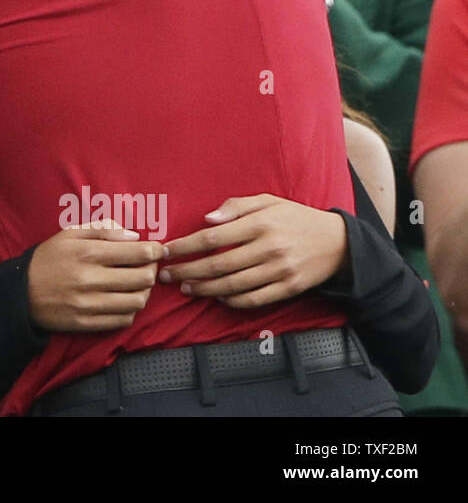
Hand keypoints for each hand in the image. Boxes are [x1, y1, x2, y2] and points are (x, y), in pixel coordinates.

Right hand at [26, 221, 164, 330]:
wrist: (21, 292)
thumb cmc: (49, 258)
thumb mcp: (69, 234)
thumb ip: (102, 229)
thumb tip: (134, 236)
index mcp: (87, 253)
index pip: (137, 253)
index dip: (156, 250)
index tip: (158, 249)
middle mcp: (90, 279)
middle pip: (143, 278)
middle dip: (152, 270)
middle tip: (148, 266)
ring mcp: (89, 304)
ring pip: (137, 301)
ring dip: (144, 292)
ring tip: (137, 284)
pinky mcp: (87, 323)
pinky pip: (123, 320)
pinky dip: (131, 309)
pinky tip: (123, 299)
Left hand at [159, 194, 346, 308]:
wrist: (338, 242)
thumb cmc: (295, 217)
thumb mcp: (268, 201)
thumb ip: (236, 206)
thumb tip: (206, 219)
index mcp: (260, 223)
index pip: (212, 237)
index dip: (185, 246)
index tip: (165, 252)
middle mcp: (268, 248)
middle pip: (218, 264)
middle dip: (187, 271)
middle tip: (167, 275)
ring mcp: (279, 270)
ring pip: (233, 285)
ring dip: (204, 289)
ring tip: (186, 288)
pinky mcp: (289, 288)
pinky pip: (254, 299)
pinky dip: (232, 301)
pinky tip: (218, 297)